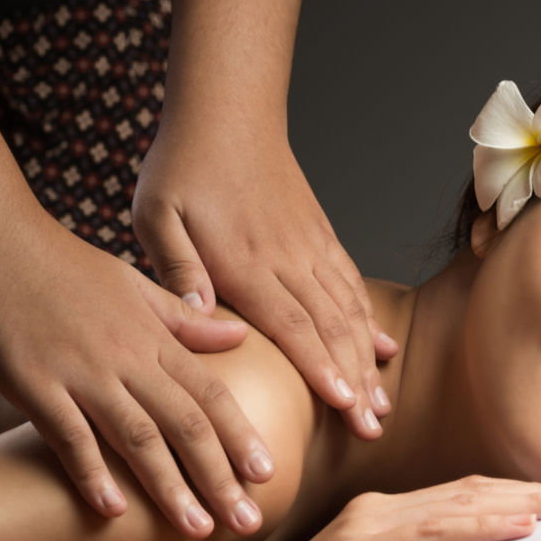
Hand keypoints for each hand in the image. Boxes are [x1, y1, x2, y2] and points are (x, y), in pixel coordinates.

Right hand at [0, 219, 273, 538]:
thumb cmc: (64, 265)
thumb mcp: (136, 286)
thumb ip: (185, 320)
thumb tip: (239, 338)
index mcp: (154, 337)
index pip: (211, 395)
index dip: (240, 437)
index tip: (267, 475)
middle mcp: (127, 358)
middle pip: (186, 424)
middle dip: (220, 476)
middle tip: (247, 521)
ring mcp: (82, 373)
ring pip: (139, 437)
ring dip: (170, 486)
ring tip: (197, 528)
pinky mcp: (34, 384)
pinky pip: (68, 436)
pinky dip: (92, 473)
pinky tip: (113, 511)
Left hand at [132, 131, 397, 441]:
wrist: (228, 111)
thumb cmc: (183, 166)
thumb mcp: (157, 216)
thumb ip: (178, 269)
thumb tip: (200, 317)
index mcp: (246, 262)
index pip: (292, 324)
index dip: (320, 367)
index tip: (344, 406)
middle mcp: (288, 259)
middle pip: (331, 328)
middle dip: (354, 382)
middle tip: (372, 429)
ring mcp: (310, 247)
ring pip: (348, 311)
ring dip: (367, 361)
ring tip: (382, 405)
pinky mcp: (320, 236)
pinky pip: (351, 284)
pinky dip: (370, 319)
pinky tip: (383, 347)